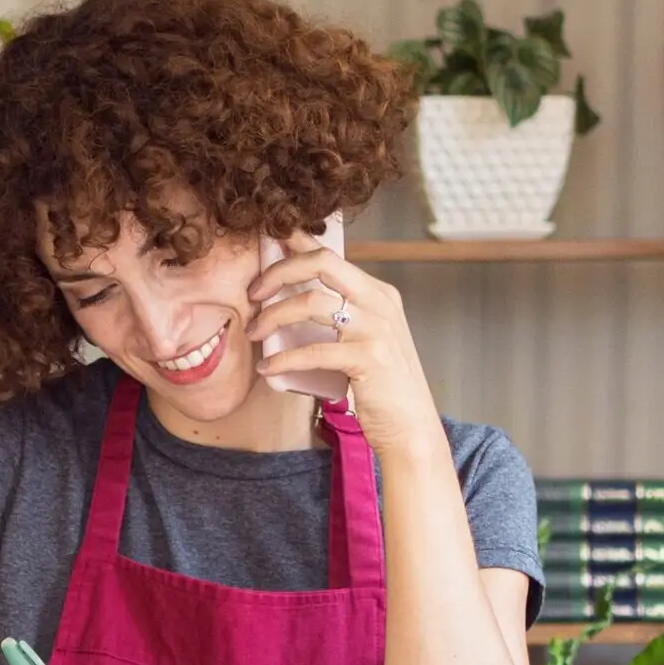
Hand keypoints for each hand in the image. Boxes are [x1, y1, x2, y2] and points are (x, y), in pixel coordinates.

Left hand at [247, 233, 443, 456]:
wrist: (410, 426)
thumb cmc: (380, 386)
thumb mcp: (366, 339)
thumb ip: (341, 316)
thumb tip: (293, 301)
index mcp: (378, 293)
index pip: (331, 254)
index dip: (297, 241)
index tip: (267, 239)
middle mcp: (379, 302)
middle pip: (321, 263)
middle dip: (279, 271)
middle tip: (253, 292)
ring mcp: (375, 328)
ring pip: (312, 303)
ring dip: (274, 317)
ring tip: (255, 333)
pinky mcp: (368, 358)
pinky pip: (313, 351)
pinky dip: (284, 359)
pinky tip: (268, 369)